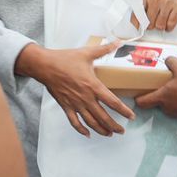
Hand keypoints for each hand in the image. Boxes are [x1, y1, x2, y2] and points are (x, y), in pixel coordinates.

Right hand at [20, 42, 134, 136]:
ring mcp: (75, 104)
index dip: (124, 111)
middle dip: (114, 126)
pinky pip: (74, 122)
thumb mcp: (87, 53)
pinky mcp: (66, 106)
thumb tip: (118, 42)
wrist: (45, 66)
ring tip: (109, 134)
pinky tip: (87, 134)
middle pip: (103, 117)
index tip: (131, 117)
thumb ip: (104, 49)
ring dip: (101, 130)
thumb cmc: (65, 59)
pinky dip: (81, 130)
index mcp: (93, 85)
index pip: (113, 102)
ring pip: (91, 122)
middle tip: (122, 131)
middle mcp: (86, 98)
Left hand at [137, 57, 176, 122]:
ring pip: (171, 106)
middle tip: (164, 85)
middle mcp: (168, 108)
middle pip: (158, 102)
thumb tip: (167, 60)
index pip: (142, 102)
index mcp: (162, 97)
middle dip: (160, 94)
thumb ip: (172, 62)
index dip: (138, 98)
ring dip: (174, 98)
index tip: (137, 94)